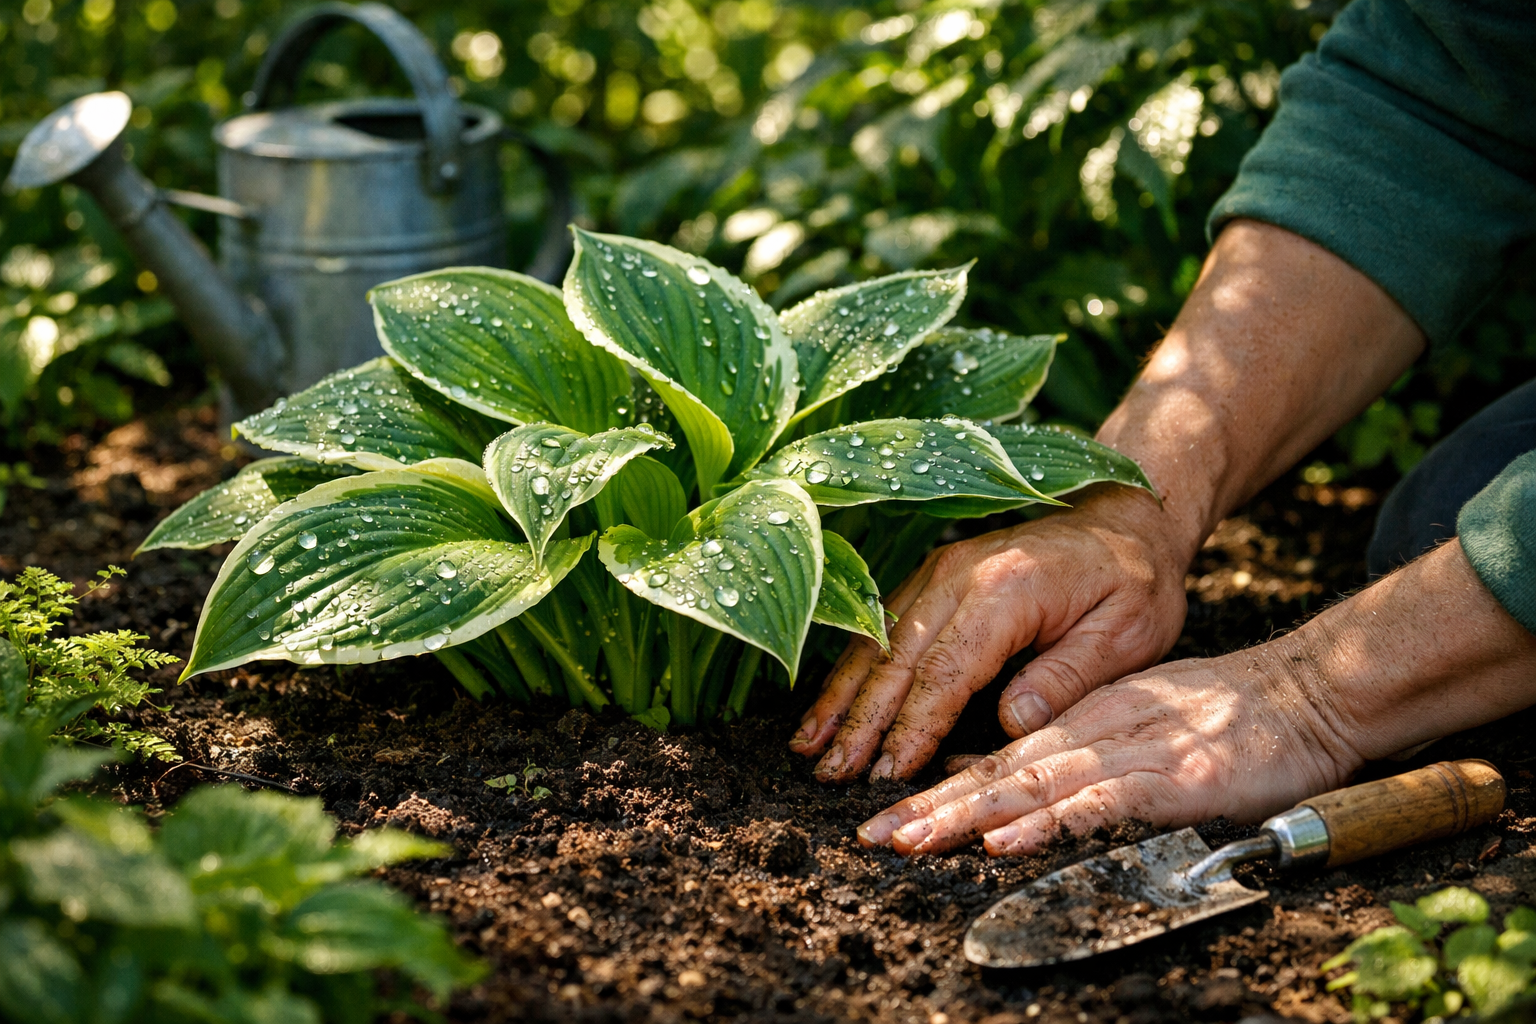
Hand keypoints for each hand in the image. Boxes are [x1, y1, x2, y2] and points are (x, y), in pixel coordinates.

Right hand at [789, 484, 1191, 782]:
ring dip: (842, 696)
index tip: (889, 774)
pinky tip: (830, 704)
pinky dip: (853, 667)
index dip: (913, 726)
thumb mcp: (1126, 635)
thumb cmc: (1134, 582)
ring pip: (877, 640)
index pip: (946, 670)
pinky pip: (883, 624)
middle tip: (831, 775)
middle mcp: (959, 573)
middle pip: (896, 656)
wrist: (1127, 518)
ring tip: (809, 748)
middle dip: (861, 720)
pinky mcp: (934, 575)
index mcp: (1006, 589)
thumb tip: (1011, 723)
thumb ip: (1065, 677)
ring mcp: (940, 569)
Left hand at [856, 539, 1535, 857]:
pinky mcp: (1171, 778)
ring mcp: (1130, 753)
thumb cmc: (1220, 716)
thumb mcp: (1131, 726)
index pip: (996, 760)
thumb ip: (1073, 756)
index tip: (886, 817)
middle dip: (931, 805)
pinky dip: (1049, 821)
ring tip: (914, 839)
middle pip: (999, 773)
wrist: (1302, 694)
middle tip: (873, 835)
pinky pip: (1100, 802)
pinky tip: (1007, 838)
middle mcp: (1093, 734)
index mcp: (1081, 722)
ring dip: (968, 814)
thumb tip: (1003, 783)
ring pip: (1034, 784)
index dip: (938, 788)